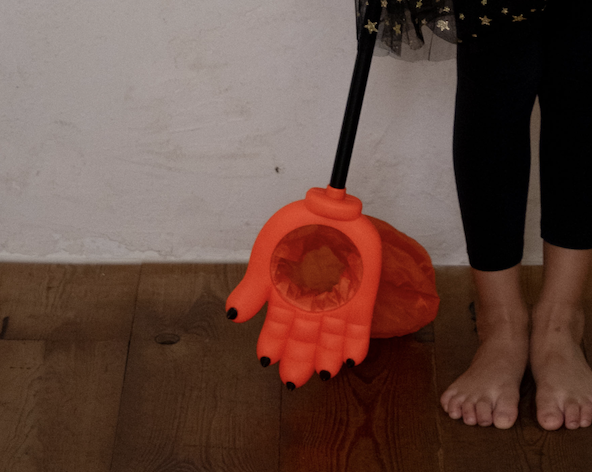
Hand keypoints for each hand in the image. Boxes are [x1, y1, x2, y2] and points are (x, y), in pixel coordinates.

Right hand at [225, 187, 382, 387]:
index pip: (276, 329)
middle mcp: (310, 304)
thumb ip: (253, 286)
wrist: (331, 209)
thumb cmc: (297, 227)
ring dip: (325, 359)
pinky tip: (350, 361)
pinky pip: (358, 328)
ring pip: (329, 341)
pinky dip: (355, 346)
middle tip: (292, 382)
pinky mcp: (360, 297)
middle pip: (301, 341)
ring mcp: (335, 302)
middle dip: (297, 362)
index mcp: (286, 295)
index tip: (266, 361)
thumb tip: (231, 315)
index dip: (271, 346)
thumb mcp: (268, 254)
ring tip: (321, 375)